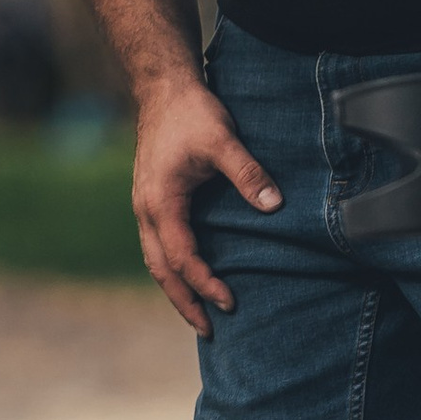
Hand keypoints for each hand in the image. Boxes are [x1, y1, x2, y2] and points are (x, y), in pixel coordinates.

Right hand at [132, 71, 280, 333]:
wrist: (162, 88)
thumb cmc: (191, 113)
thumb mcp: (223, 140)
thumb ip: (248, 174)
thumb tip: (275, 206)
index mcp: (161, 202)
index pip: (182, 257)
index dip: (205, 284)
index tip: (230, 301)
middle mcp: (146, 209)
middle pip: (161, 269)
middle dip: (184, 302)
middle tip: (209, 331)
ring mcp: (145, 205)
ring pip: (154, 259)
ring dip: (175, 288)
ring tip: (198, 314)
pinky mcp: (151, 199)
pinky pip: (157, 244)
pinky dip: (171, 267)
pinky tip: (189, 274)